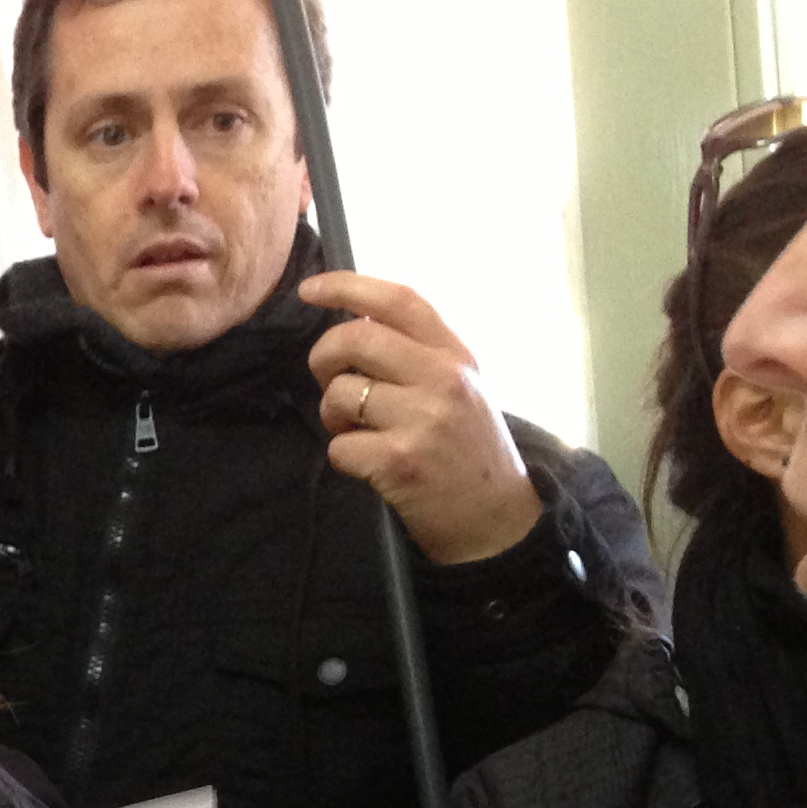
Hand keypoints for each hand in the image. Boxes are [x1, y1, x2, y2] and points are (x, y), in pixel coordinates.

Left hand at [302, 271, 545, 565]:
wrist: (496, 519)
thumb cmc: (469, 451)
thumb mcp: (462, 388)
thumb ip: (419, 355)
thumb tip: (356, 327)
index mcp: (456, 355)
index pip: (399, 301)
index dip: (347, 287)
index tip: (310, 290)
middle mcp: (443, 379)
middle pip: (355, 339)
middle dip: (323, 357)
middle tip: (327, 379)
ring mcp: (422, 419)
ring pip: (340, 393)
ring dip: (332, 414)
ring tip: (356, 430)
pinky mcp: (400, 461)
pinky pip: (339, 445)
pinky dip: (343, 455)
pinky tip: (368, 463)